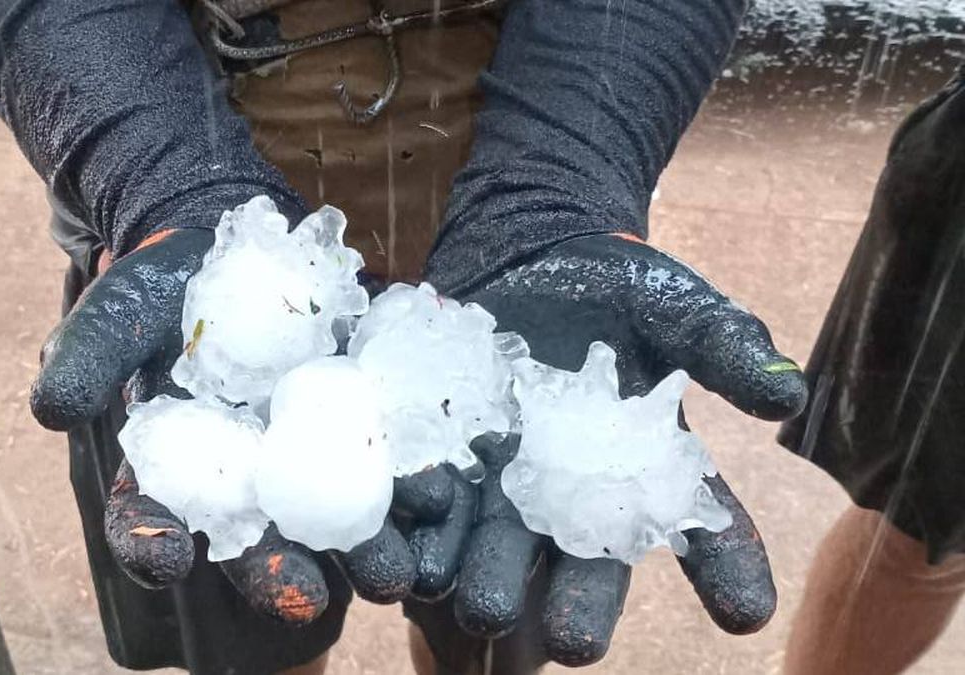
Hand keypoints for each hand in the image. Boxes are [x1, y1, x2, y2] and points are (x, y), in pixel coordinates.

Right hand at [31, 227, 436, 620]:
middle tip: (304, 599)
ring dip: (361, 548)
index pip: (151, 520)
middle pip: (254, 538)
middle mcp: (239, 476)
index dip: (151, 544)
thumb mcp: (116, 314)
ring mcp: (301, 452)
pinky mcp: (356, 418)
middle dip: (279, 573)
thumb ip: (89, 359)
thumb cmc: (158, 287)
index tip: (166, 560)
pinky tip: (439, 496)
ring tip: (390, 573)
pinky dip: (411, 479)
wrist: (228, 240)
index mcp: (172, 467)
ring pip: (330, 514)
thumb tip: (49, 408)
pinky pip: (385, 455)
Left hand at [420, 233, 807, 664]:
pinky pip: (433, 500)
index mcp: (650, 469)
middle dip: (579, 603)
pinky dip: (421, 529)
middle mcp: (580, 493)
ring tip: (482, 609)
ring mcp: (509, 480)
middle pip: (585, 559)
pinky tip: (411, 559)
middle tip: (575, 642)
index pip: (700, 526)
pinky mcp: (448, 453)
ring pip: (501, 544)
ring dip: (490, 580)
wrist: (527, 258)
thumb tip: (790, 394)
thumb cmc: (618, 289)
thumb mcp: (675, 309)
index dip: (727, 569)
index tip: (747, 614)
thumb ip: (723, 347)